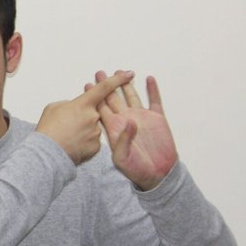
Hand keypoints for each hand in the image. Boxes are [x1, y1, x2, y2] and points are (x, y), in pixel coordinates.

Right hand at [37, 71, 134, 164]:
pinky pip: (93, 140)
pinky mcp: (96, 147)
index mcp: (83, 104)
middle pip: (95, 111)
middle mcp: (94, 117)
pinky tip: (72, 144)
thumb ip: (69, 104)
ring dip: (83, 130)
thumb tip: (75, 108)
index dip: (118, 79)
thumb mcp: (54, 107)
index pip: (105, 88)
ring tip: (67, 136)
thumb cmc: (48, 130)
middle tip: (69, 123)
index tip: (128, 73)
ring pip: (94, 127)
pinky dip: (84, 142)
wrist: (47, 154)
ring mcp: (96, 132)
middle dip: (83, 116)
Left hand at [89, 71, 177, 189]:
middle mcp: (126, 119)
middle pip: (114, 99)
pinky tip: (149, 78)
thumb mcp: (123, 157)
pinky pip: (154, 101)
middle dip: (106, 85)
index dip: (95, 96)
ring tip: (120, 71)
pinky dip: (152, 89)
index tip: (87, 84)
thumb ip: (124, 140)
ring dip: (125, 84)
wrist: (157, 174)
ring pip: (132, 96)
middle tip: (98, 72)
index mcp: (115, 128)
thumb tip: (129, 121)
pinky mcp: (157, 118)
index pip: (101, 109)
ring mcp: (142, 117)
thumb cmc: (136, 169)